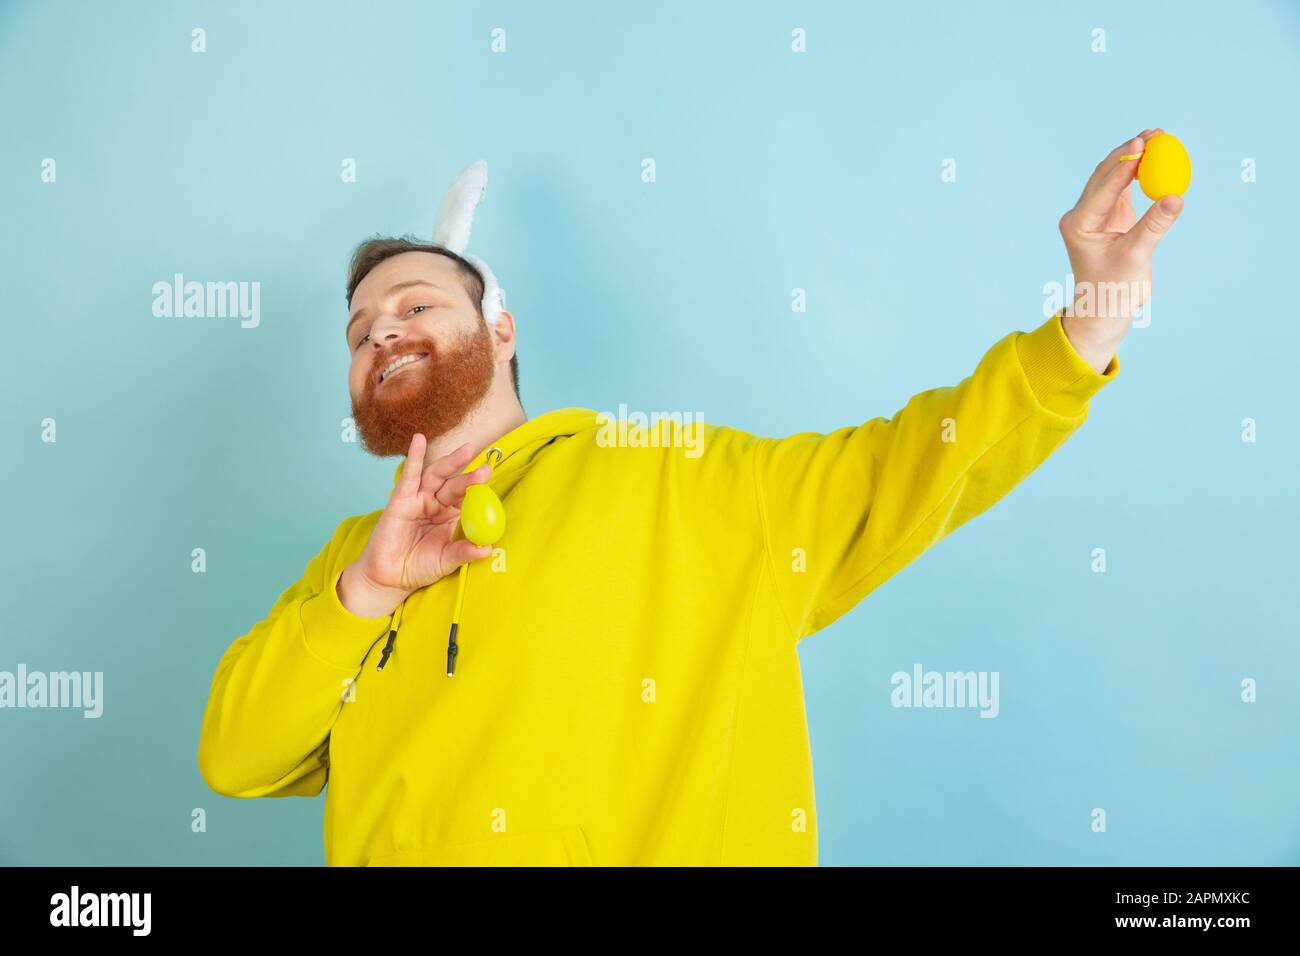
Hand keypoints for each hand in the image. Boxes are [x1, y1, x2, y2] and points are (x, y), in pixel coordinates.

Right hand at [339, 434, 492, 617]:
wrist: (390, 578)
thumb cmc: (419, 568)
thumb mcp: (446, 561)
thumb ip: (464, 553)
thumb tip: (487, 549)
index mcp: (451, 516)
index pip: (468, 498)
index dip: (479, 489)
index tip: (492, 481)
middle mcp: (436, 504)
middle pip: (454, 484)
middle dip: (469, 475)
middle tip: (485, 470)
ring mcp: (418, 499)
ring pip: (436, 476)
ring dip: (451, 462)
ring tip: (467, 450)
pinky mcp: (400, 500)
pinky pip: (408, 476)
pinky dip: (414, 457)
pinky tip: (419, 440)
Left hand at [1057, 128, 1184, 371]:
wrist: (1103, 309)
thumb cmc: (1113, 289)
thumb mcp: (1136, 257)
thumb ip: (1155, 225)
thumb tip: (1177, 197)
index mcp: (1079, 223)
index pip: (1104, 186)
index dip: (1125, 163)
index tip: (1144, 142)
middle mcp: (1082, 215)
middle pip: (1105, 174)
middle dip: (1130, 152)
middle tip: (1156, 133)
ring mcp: (1094, 215)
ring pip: (1113, 178)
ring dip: (1135, 159)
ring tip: (1159, 138)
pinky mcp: (1109, 217)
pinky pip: (1123, 189)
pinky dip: (1139, 174)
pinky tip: (1157, 159)